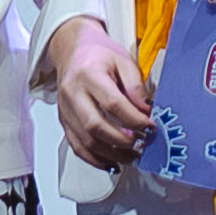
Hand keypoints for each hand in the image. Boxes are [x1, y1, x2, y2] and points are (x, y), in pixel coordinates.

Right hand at [44, 14, 154, 169]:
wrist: (71, 50)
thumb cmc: (99, 55)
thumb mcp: (123, 61)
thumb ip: (136, 87)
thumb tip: (147, 113)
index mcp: (88, 74)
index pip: (112, 104)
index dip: (134, 120)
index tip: (151, 127)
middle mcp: (72, 93)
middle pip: (95, 126)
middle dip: (123, 141)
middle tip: (143, 143)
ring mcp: (65, 110)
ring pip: (86, 141)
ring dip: (112, 154)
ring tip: (133, 156)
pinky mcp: (64, 121)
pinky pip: (77, 147)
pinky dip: (95, 160)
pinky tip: (113, 163)